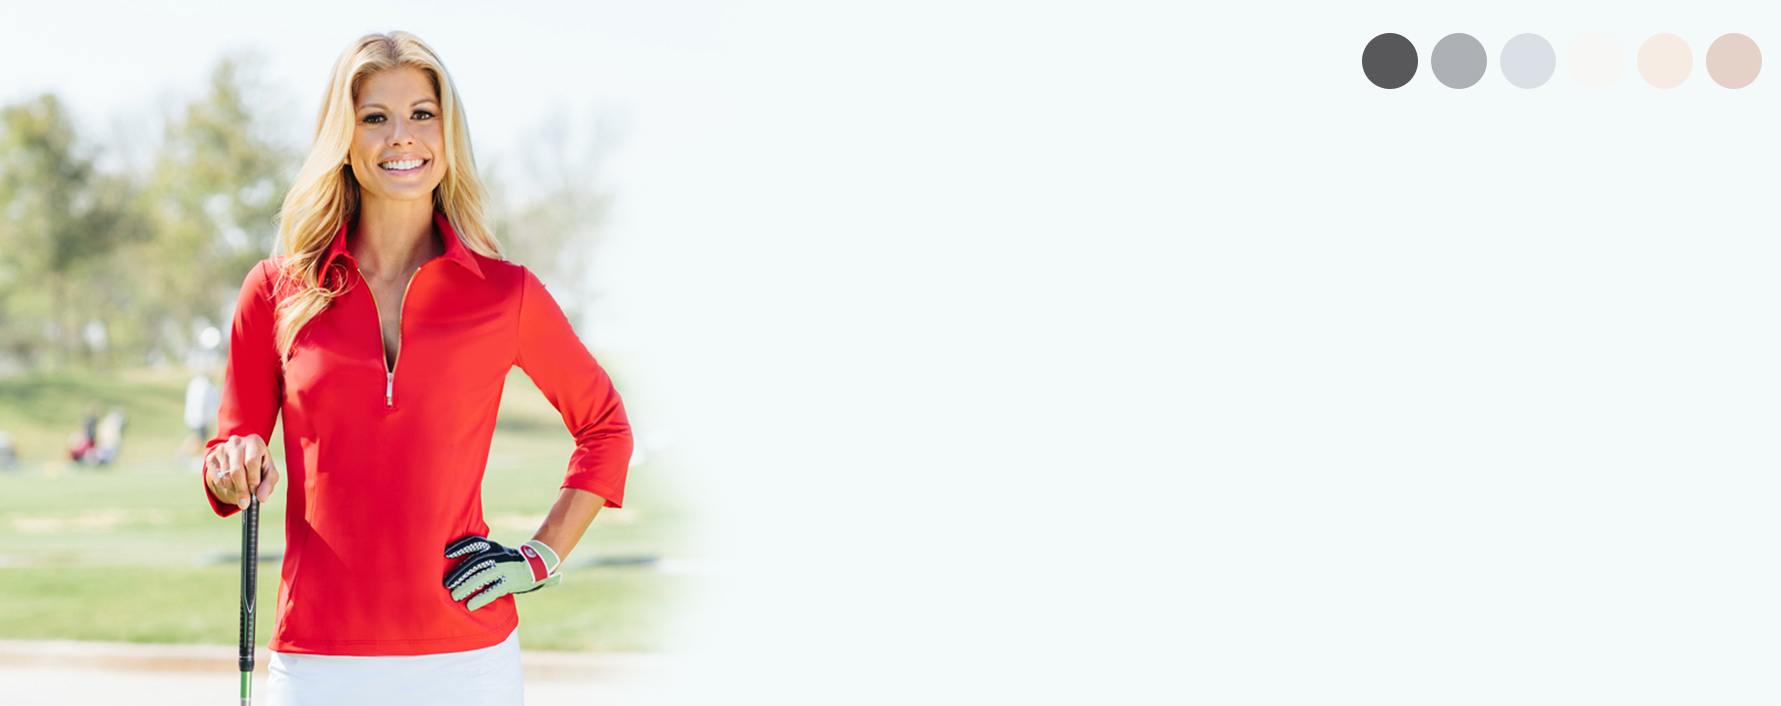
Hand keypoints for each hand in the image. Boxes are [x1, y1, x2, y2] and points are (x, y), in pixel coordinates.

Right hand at [204, 434, 279, 509]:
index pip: (251, 462)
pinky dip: (225, 487)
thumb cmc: (260, 465)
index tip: (254, 491)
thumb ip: (268, 484)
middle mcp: (237, 442)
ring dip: (234, 489)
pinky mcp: (211, 458)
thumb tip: (261, 498)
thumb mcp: (269, 472)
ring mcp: (222, 449)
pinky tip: (232, 484)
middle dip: (242, 489)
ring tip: (241, 489)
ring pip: (226, 477)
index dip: (253, 479)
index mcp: (254, 442)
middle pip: (236, 471)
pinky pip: (217, 479)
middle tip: (245, 503)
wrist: (242, 457)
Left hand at [443, 536, 562, 610]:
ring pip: (482, 577)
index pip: (474, 543)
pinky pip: (493, 591)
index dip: (459, 548)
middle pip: (475, 563)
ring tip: (454, 596)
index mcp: (492, 546)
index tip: (445, 554)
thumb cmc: (505, 560)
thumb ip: (477, 553)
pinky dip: (481, 598)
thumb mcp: (494, 550)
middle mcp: (498, 556)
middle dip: (459, 574)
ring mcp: (504, 569)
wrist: (534, 565)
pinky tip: (470, 605)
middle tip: (445, 584)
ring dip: (466, 587)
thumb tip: (449, 560)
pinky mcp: (510, 583)